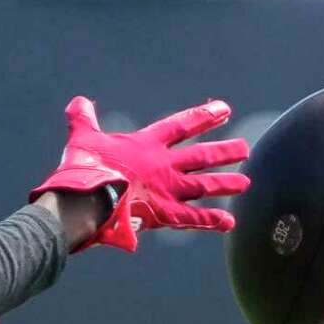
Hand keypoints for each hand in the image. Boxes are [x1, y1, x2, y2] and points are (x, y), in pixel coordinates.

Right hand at [31, 96, 250, 251]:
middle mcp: (164, 165)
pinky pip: (193, 218)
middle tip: (245, 149)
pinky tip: (230, 222)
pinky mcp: (164, 214)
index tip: (225, 110)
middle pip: (201, 156)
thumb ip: (84, 119)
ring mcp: (167, 190)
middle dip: (224, 152)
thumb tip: (78, 102)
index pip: (182, 125)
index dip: (204, 117)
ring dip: (226, 183)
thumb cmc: (83, 167)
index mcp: (147, 144)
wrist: (85, 200)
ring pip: (204, 185)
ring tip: (245, 182)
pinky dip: (211, 220)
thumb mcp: (83, 138)